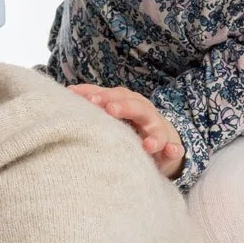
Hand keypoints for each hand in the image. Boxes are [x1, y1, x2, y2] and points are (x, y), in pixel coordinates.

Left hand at [69, 84, 184, 179]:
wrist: (160, 140)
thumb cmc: (130, 124)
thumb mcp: (115, 111)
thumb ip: (96, 101)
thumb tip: (68, 91)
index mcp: (129, 102)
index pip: (115, 95)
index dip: (102, 96)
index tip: (87, 100)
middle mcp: (144, 113)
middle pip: (135, 106)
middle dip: (124, 107)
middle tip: (110, 110)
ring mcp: (158, 130)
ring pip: (157, 128)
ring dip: (153, 135)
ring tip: (148, 144)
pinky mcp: (169, 147)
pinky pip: (174, 148)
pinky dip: (174, 149)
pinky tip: (172, 151)